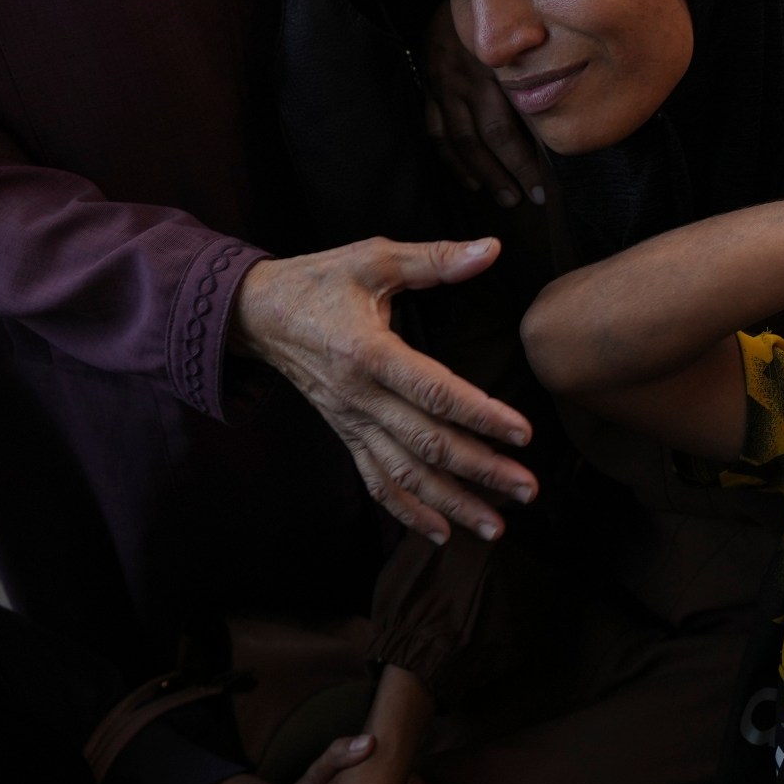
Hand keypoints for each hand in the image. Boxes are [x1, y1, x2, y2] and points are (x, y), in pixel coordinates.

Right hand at [234, 238, 536, 543]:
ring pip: (405, 474)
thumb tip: (490, 249)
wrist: (255, 314)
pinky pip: (376, 482)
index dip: (479, 415)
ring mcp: (351, 422)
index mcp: (369, 353)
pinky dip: (408, 511)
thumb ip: (434, 259)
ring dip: (452, 503)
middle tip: (528, 490)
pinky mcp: (345, 434)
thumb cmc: (319, 282)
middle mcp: (360, 397)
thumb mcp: (373, 258)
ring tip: (497, 526)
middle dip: (480, 471)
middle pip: (426, 444)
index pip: (433, 392)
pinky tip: (443, 533)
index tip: (522, 434)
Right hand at [420, 1, 544, 207]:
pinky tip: (467, 179)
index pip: (507, 130)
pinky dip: (451, 159)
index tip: (543, 190)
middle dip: (506, 174)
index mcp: (489, 71)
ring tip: (503, 196)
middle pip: (484, 140)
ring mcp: (441, 86)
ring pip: (458, 141)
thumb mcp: (520, 33)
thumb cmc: (496, 11)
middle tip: (526, 199)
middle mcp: (462, 82)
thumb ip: (533, 70)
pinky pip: (435, 131)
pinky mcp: (427, 87)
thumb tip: (560, 111)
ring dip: (480, 173)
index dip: (524, 164)